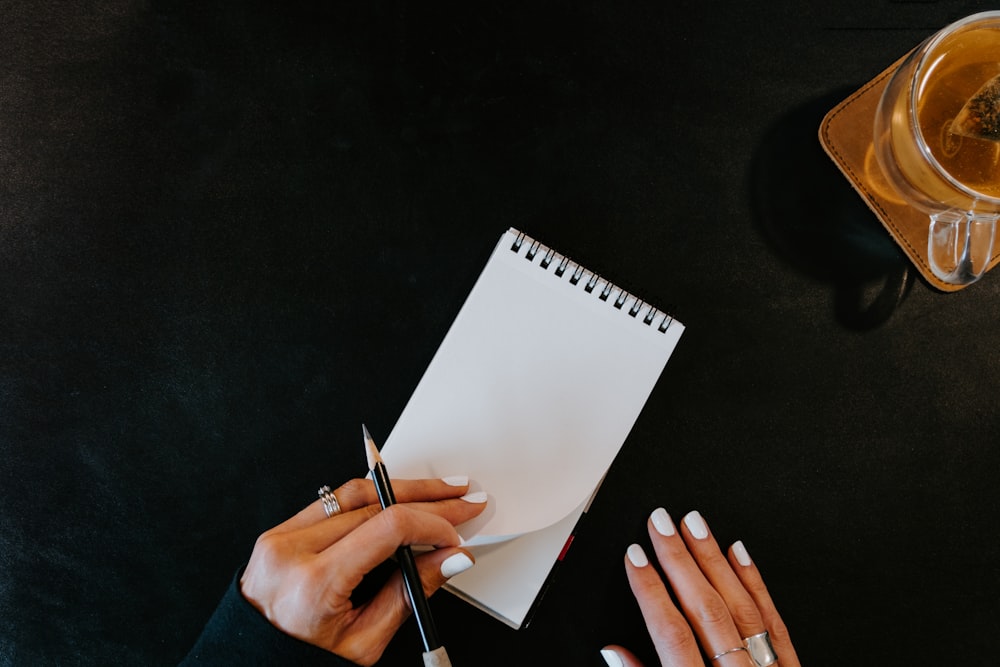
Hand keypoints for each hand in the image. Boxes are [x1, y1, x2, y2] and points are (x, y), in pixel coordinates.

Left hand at [239, 476, 486, 665]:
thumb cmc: (300, 662)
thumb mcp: (364, 642)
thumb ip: (409, 594)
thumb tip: (450, 558)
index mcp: (314, 583)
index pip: (388, 527)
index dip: (431, 524)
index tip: (454, 536)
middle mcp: (293, 551)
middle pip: (375, 503)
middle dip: (426, 500)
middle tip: (461, 500)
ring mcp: (281, 538)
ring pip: (354, 493)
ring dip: (401, 489)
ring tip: (437, 492)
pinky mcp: (279, 533)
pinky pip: (331, 502)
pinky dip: (369, 498)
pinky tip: (396, 497)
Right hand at [602, 509, 798, 666]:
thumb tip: (614, 654)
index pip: (671, 634)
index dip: (649, 591)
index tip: (634, 557)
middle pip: (706, 610)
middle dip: (679, 560)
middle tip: (660, 522)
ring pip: (741, 606)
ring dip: (715, 559)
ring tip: (695, 524)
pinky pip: (774, 620)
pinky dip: (756, 583)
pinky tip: (740, 554)